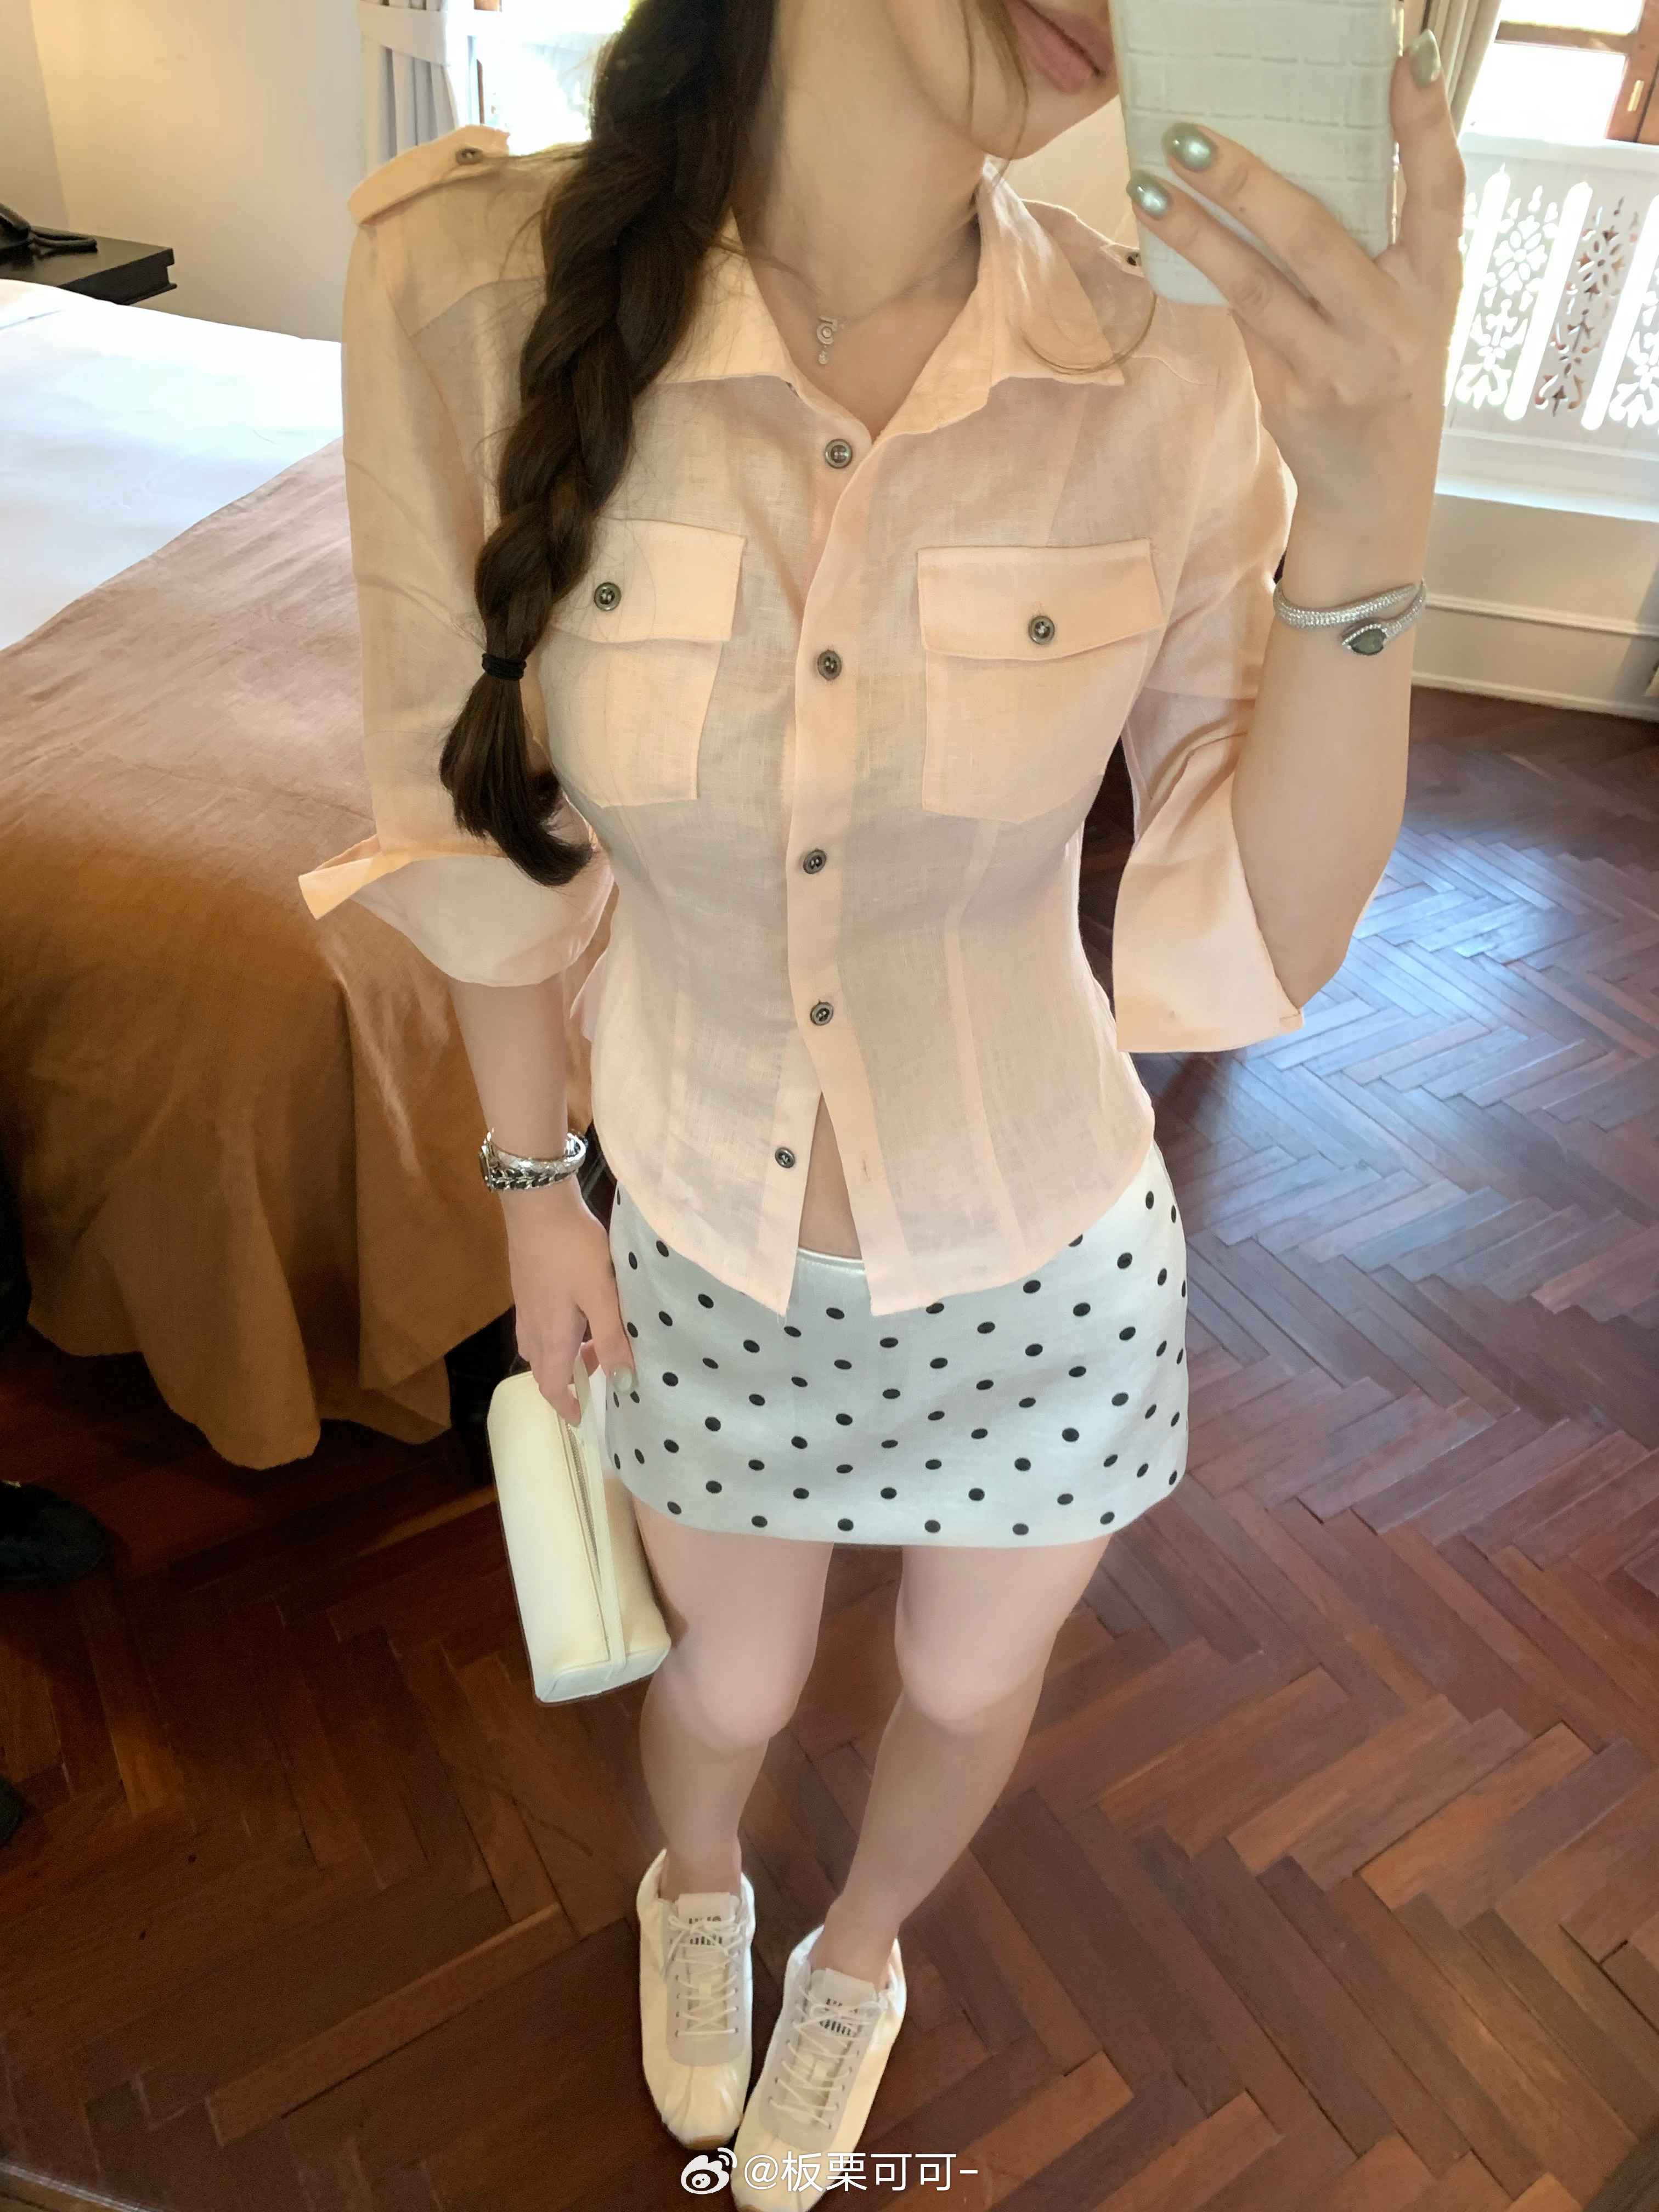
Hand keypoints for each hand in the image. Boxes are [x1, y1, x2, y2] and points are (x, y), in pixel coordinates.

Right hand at [501, 1181, 633, 1426]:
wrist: (538, 1205)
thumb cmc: (573, 1250)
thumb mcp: (602, 1295)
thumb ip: (612, 1339)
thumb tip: (623, 1383)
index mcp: (552, 1335)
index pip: (551, 1384)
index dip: (564, 1405)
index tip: (579, 1418)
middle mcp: (533, 1325)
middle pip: (543, 1368)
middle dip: (566, 1380)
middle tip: (594, 1377)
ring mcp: (526, 1305)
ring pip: (540, 1345)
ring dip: (563, 1354)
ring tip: (594, 1344)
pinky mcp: (526, 1286)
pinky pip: (538, 1324)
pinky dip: (557, 1333)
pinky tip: (578, 1312)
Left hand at [1125, 33, 1465, 549]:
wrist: (1377, 489)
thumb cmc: (1387, 368)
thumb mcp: (1409, 300)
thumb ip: (1377, 238)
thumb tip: (1295, 155)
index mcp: (1436, 281)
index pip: (1440, 190)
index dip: (1426, 124)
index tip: (1407, 56)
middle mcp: (1393, 325)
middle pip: (1315, 237)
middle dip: (1247, 183)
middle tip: (1189, 136)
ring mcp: (1339, 367)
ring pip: (1257, 287)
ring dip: (1195, 234)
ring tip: (1146, 187)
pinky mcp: (1291, 398)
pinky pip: (1239, 324)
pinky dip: (1203, 277)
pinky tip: (1164, 236)